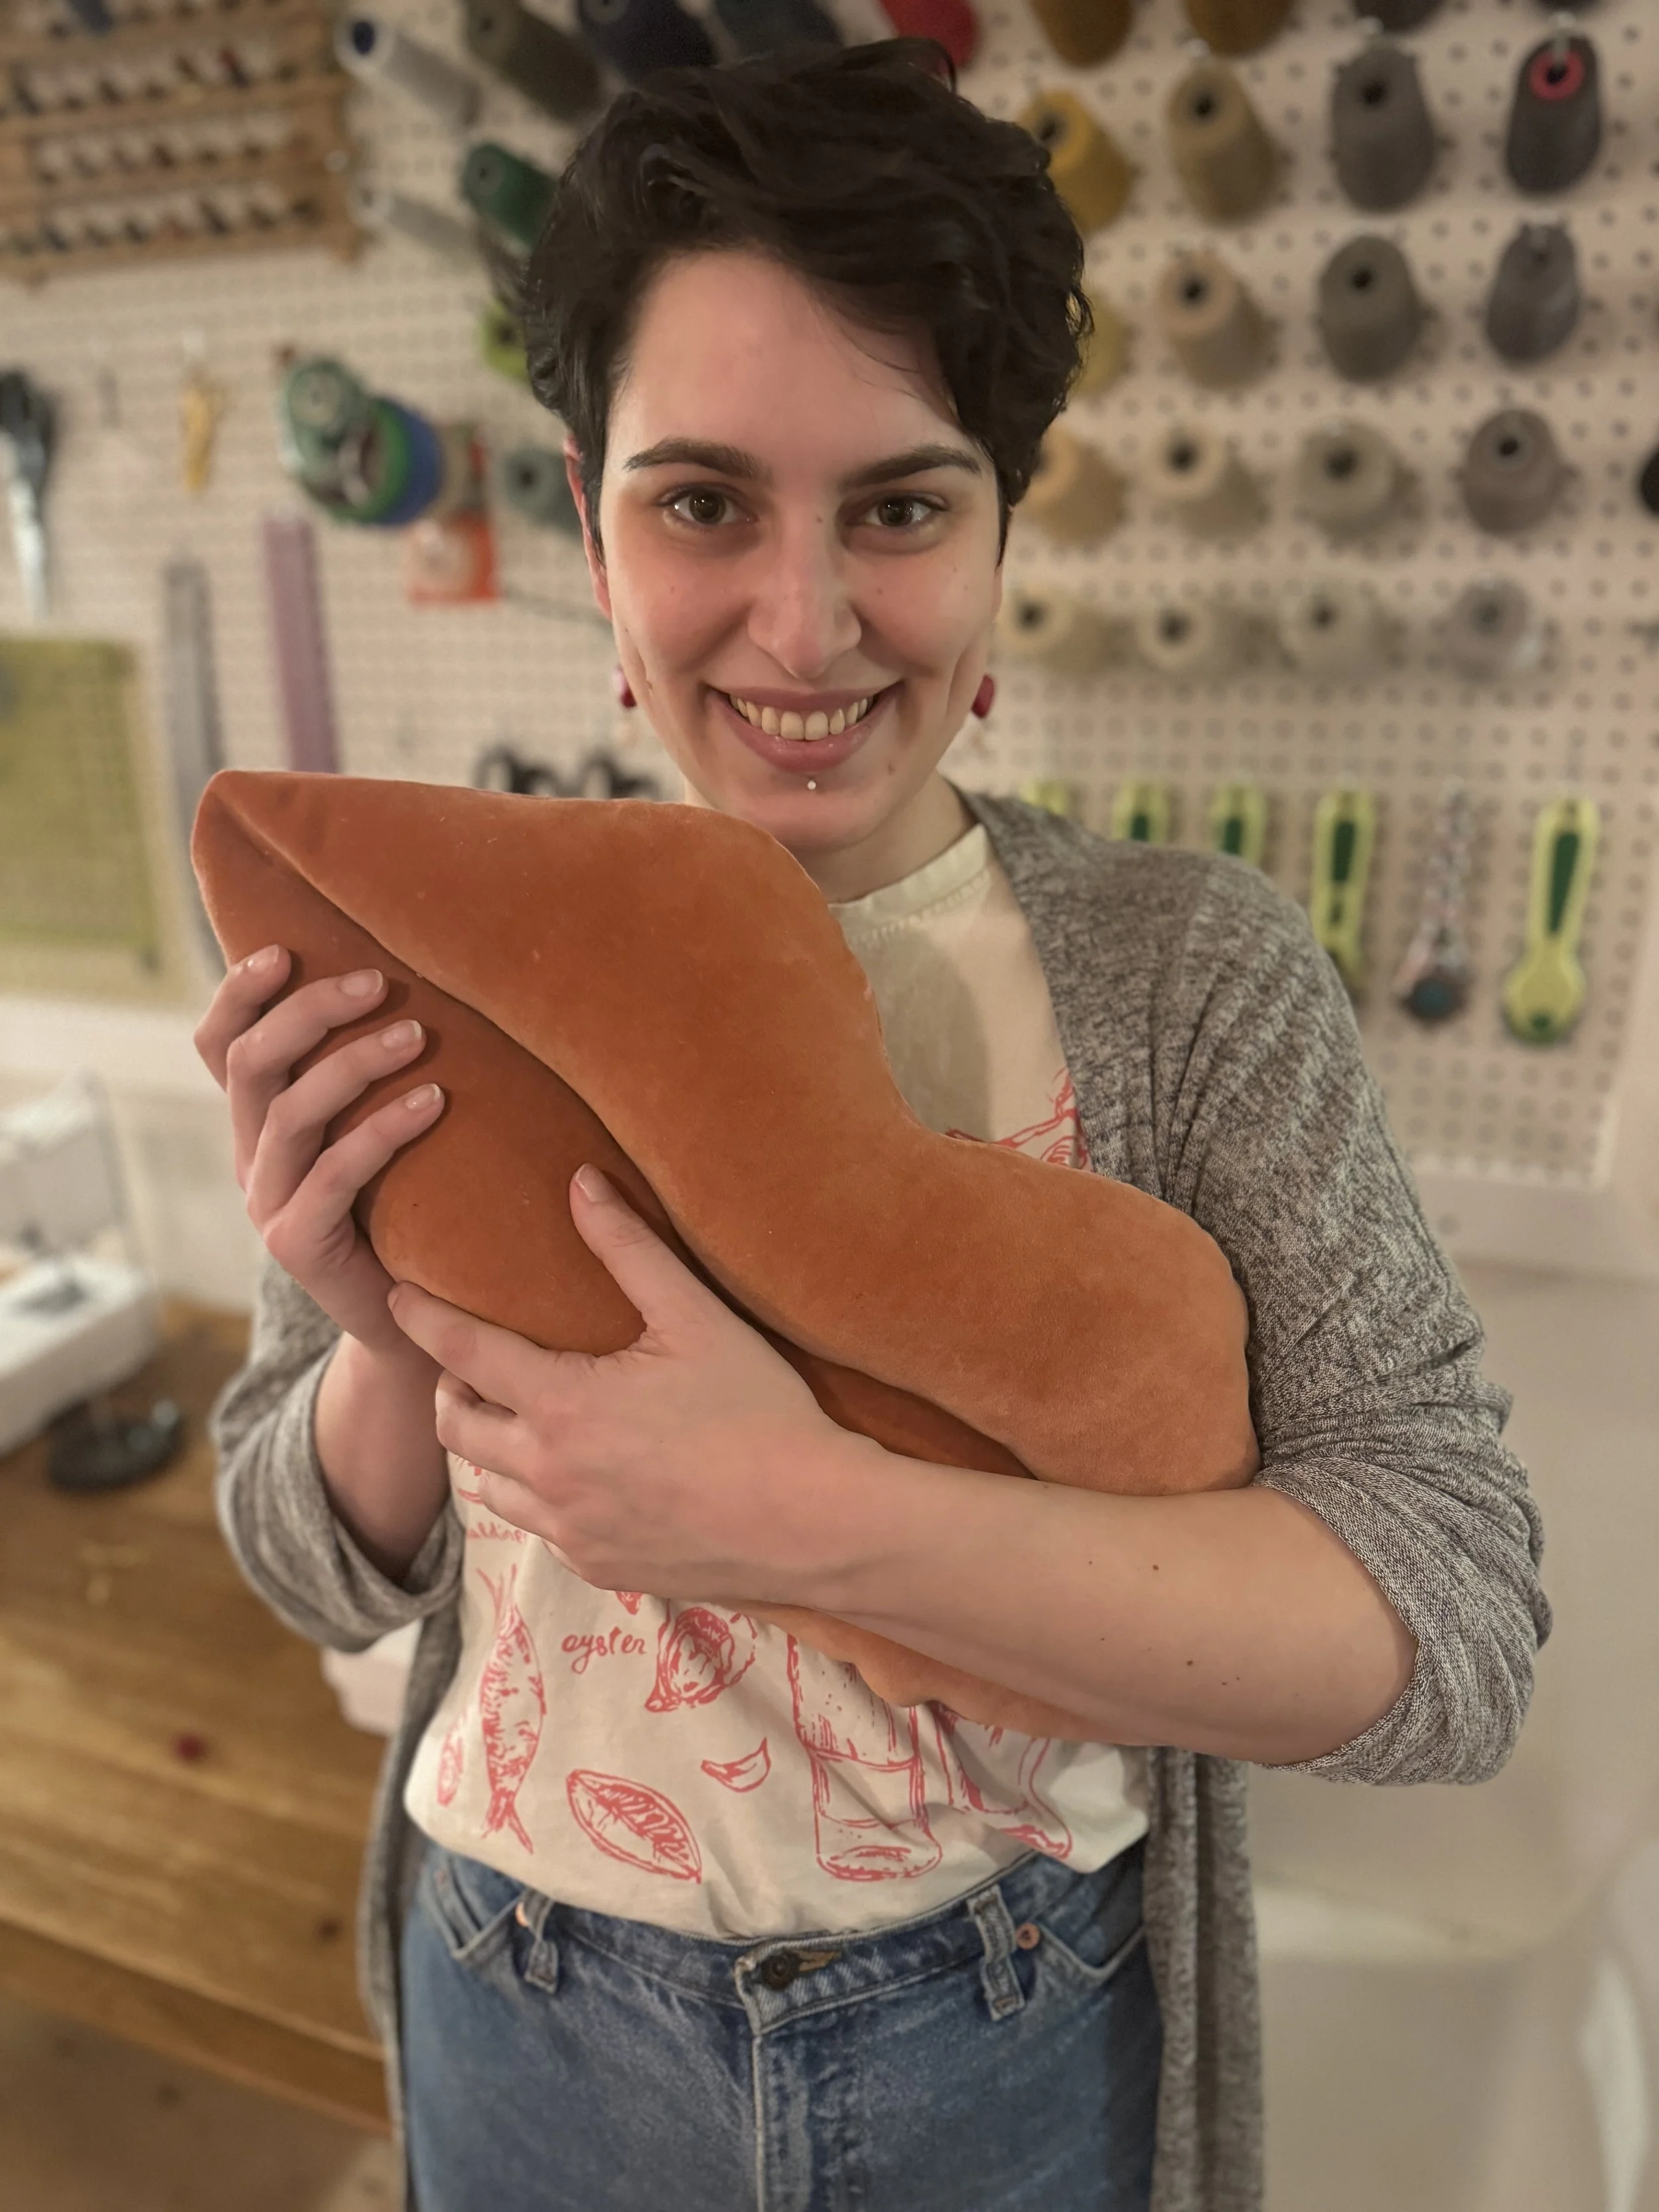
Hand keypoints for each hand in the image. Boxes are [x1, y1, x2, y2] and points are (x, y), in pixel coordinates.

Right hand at [193, 945, 444, 1356]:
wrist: (411, 1320)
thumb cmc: (407, 1213)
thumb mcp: (380, 1137)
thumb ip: (373, 1082)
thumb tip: (416, 987)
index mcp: (258, 1126)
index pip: (221, 1047)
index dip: (239, 994)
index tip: (286, 948)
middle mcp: (252, 1159)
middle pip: (253, 1065)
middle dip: (310, 1011)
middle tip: (379, 980)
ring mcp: (268, 1205)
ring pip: (291, 1113)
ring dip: (354, 1063)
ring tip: (417, 1033)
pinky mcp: (297, 1246)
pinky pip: (334, 1174)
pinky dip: (384, 1129)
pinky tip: (436, 1102)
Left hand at [386, 1164, 861, 1605]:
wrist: (811, 1523)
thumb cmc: (760, 1412)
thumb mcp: (695, 1317)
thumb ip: (628, 1248)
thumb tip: (580, 1181)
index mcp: (562, 1406)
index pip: (462, 1353)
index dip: (423, 1319)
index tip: (397, 1297)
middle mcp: (550, 1474)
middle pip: (457, 1429)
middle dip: (450, 1390)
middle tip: (469, 1363)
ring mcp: (572, 1530)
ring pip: (490, 1487)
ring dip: (490, 1448)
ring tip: (516, 1418)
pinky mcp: (601, 1568)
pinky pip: (541, 1530)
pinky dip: (538, 1497)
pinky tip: (575, 1476)